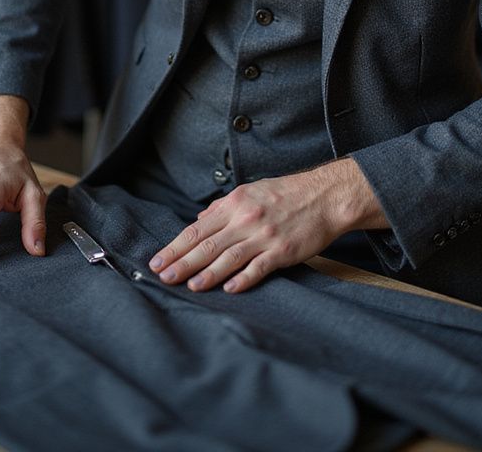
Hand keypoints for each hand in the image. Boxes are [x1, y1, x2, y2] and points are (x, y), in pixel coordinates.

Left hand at [148, 158, 386, 292]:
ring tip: (189, 286)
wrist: (324, 196)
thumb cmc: (285, 194)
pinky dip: (243, 279)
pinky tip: (229, 289)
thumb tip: (199, 220)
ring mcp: (264, 235)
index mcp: (234, 203)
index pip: (197, 229)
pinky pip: (258, 267)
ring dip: (207, 274)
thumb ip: (223, 207)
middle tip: (163, 277)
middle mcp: (245, 218)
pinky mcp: (282, 251)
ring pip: (228, 258)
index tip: (158, 261)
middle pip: (207, 245)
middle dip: (182, 263)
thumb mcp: (250, 191)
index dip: (175, 246)